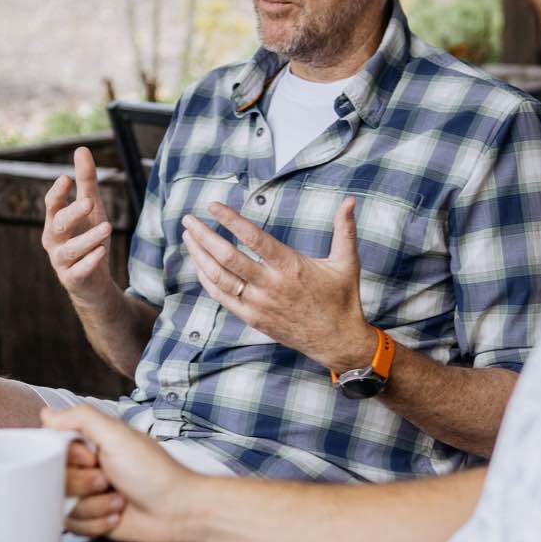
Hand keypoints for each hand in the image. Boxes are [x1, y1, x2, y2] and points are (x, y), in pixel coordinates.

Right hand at [42, 147, 113, 305]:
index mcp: (56, 221)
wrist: (93, 282)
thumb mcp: (91, 208)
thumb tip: (81, 148)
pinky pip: (78, 271)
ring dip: (88, 238)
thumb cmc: (89, 238)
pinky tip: (101, 252)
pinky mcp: (73, 280)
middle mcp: (54, 241)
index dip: (57, 193)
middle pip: (59, 225)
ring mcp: (62, 262)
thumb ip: (86, 182)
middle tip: (89, 202)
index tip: (66, 179)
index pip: (52, 205)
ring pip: (71, 249)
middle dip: (73, 213)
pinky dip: (89, 262)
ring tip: (107, 226)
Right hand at [42, 405, 204, 541]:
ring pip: (61, 505)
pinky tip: (117, 515)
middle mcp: (86, 468)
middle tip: (107, 480)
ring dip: (93, 506)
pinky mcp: (91, 520)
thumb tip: (47, 414)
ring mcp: (88, 495)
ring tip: (119, 499)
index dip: (69, 459)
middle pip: (53, 479)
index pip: (51, 449)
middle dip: (83, 484)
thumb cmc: (155, 472)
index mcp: (91, 443)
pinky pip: (73, 526)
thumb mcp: (118, 436)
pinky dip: (97, 523)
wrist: (178, 511)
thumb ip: (81, 418)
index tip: (91, 459)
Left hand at [182, 197, 373, 372]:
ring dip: (200, 256)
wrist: (337, 341)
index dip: (230, 220)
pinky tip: (199, 266)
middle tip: (189, 220)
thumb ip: (345, 229)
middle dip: (204, 236)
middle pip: (228, 257)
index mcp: (291, 267)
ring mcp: (259, 304)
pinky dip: (207, 281)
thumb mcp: (346, 262)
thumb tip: (351, 200)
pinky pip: (222, 298)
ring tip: (189, 237)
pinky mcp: (253, 319)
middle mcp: (271, 285)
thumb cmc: (342, 299)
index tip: (213, 206)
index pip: (253, 238)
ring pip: (220, 278)